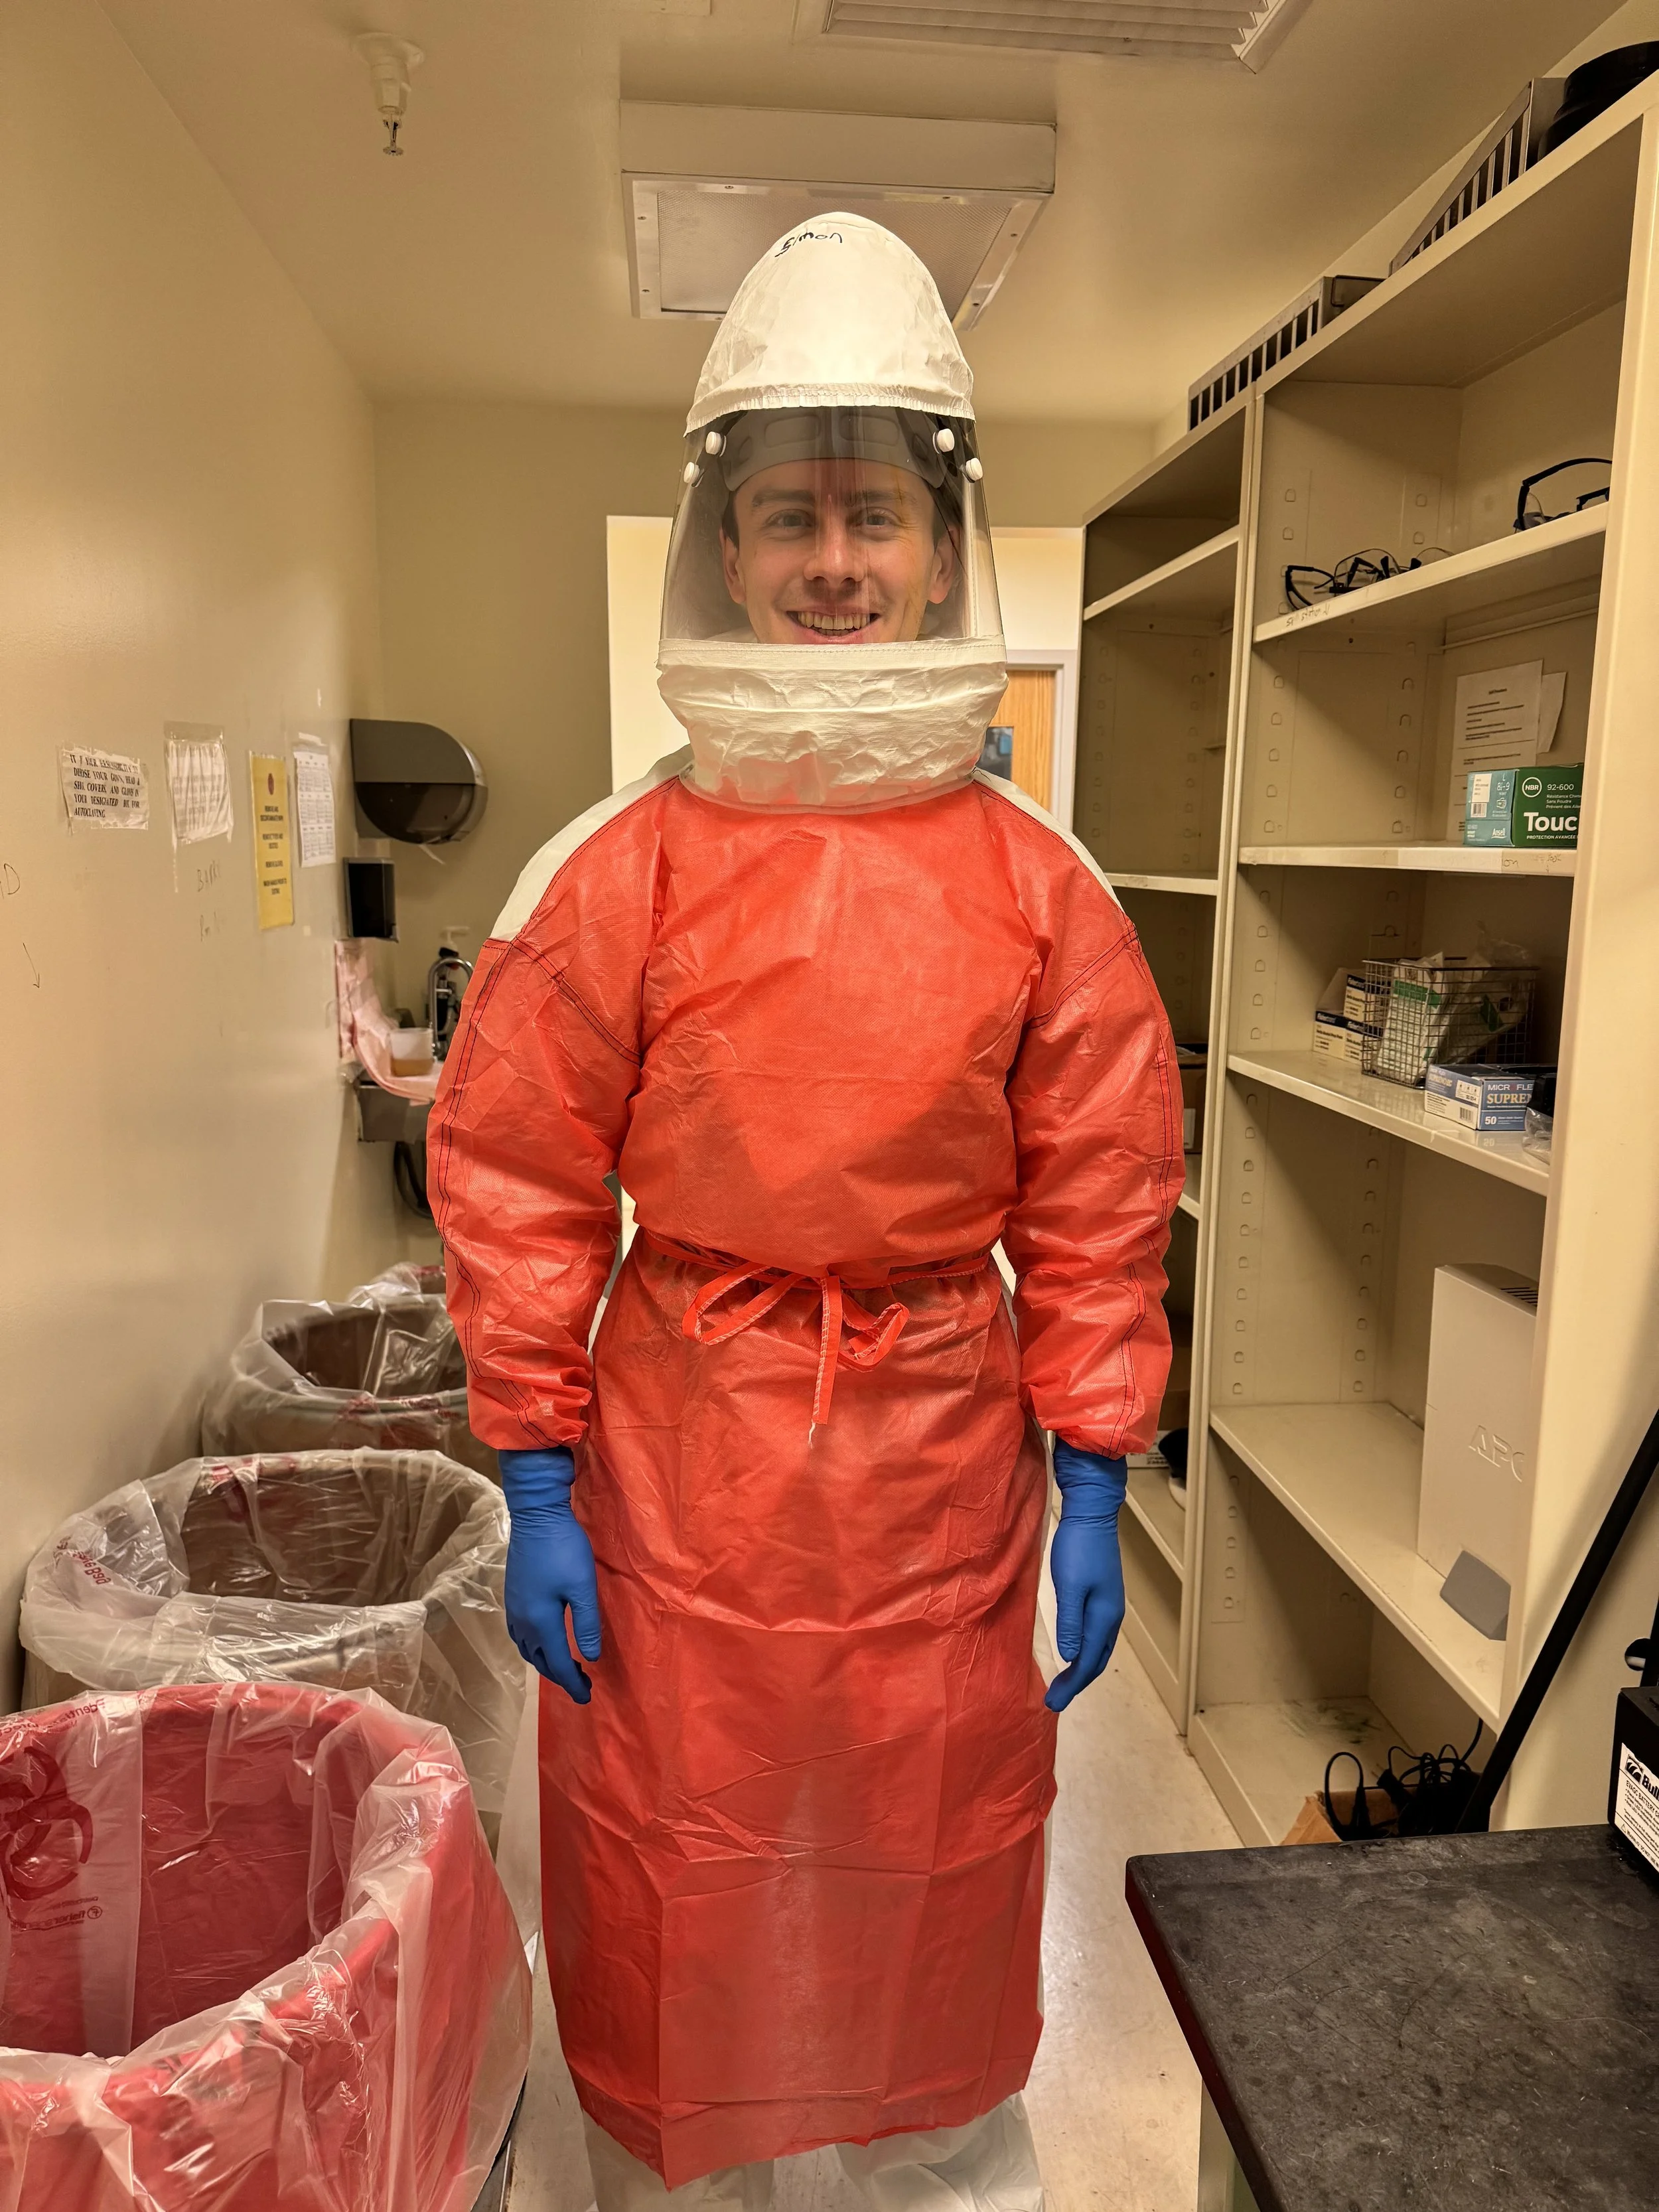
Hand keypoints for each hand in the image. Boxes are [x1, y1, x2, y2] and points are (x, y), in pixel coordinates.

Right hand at [498, 1447, 601, 1704]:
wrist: (536, 1516)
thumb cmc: (564, 1549)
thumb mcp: (583, 1587)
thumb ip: (586, 1624)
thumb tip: (590, 1657)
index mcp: (541, 1622)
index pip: (557, 1664)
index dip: (573, 1684)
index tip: (587, 1698)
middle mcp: (522, 1621)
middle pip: (540, 1660)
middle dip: (560, 1676)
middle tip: (582, 1685)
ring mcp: (514, 1608)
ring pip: (527, 1649)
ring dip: (545, 1662)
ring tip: (565, 1666)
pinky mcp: (513, 1596)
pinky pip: (520, 1635)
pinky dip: (534, 1647)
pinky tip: (544, 1640)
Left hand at [1044, 1440, 1126, 1713]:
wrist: (1093, 1515)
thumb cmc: (1078, 1548)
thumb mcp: (1069, 1586)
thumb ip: (1070, 1622)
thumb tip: (1071, 1657)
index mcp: (1104, 1618)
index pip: (1088, 1663)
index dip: (1072, 1686)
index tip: (1052, 1704)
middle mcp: (1111, 1617)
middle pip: (1097, 1660)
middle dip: (1077, 1683)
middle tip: (1055, 1701)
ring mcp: (1109, 1606)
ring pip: (1098, 1649)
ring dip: (1082, 1669)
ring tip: (1064, 1684)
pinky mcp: (1103, 1596)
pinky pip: (1096, 1635)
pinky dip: (1085, 1651)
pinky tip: (1073, 1651)